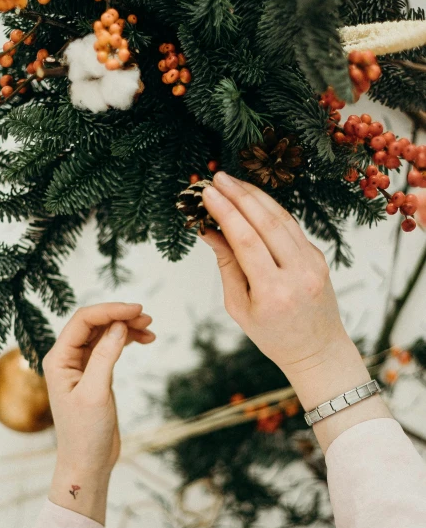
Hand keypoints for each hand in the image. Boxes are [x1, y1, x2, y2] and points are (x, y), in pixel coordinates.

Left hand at [42, 302, 154, 521]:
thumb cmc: (85, 433)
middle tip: (147, 318)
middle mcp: (67, 358)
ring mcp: (81, 364)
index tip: (136, 311)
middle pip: (94, 323)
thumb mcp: (95, 393)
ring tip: (150, 328)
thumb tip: (119, 325)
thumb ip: (105, 356)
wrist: (87, 463)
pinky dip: (127, 340)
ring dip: (126, 327)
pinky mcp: (95, 373)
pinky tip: (145, 340)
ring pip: (104, 333)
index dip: (110, 311)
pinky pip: (110, 346)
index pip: (83, 321)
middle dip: (120, 316)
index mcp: (58, 359)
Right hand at [200, 172, 390, 452]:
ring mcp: (313, 263)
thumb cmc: (272, 335)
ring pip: (282, 219)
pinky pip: (292, 226)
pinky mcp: (319, 256)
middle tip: (218, 177)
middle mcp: (298, 274)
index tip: (208, 192)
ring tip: (232, 181)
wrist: (317, 349)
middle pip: (266, 223)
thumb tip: (210, 230)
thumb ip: (227, 265)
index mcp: (273, 293)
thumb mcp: (239, 307)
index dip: (226, 212)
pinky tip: (253, 198)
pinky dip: (271, 209)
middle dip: (240, 195)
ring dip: (256, 196)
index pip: (246, 241)